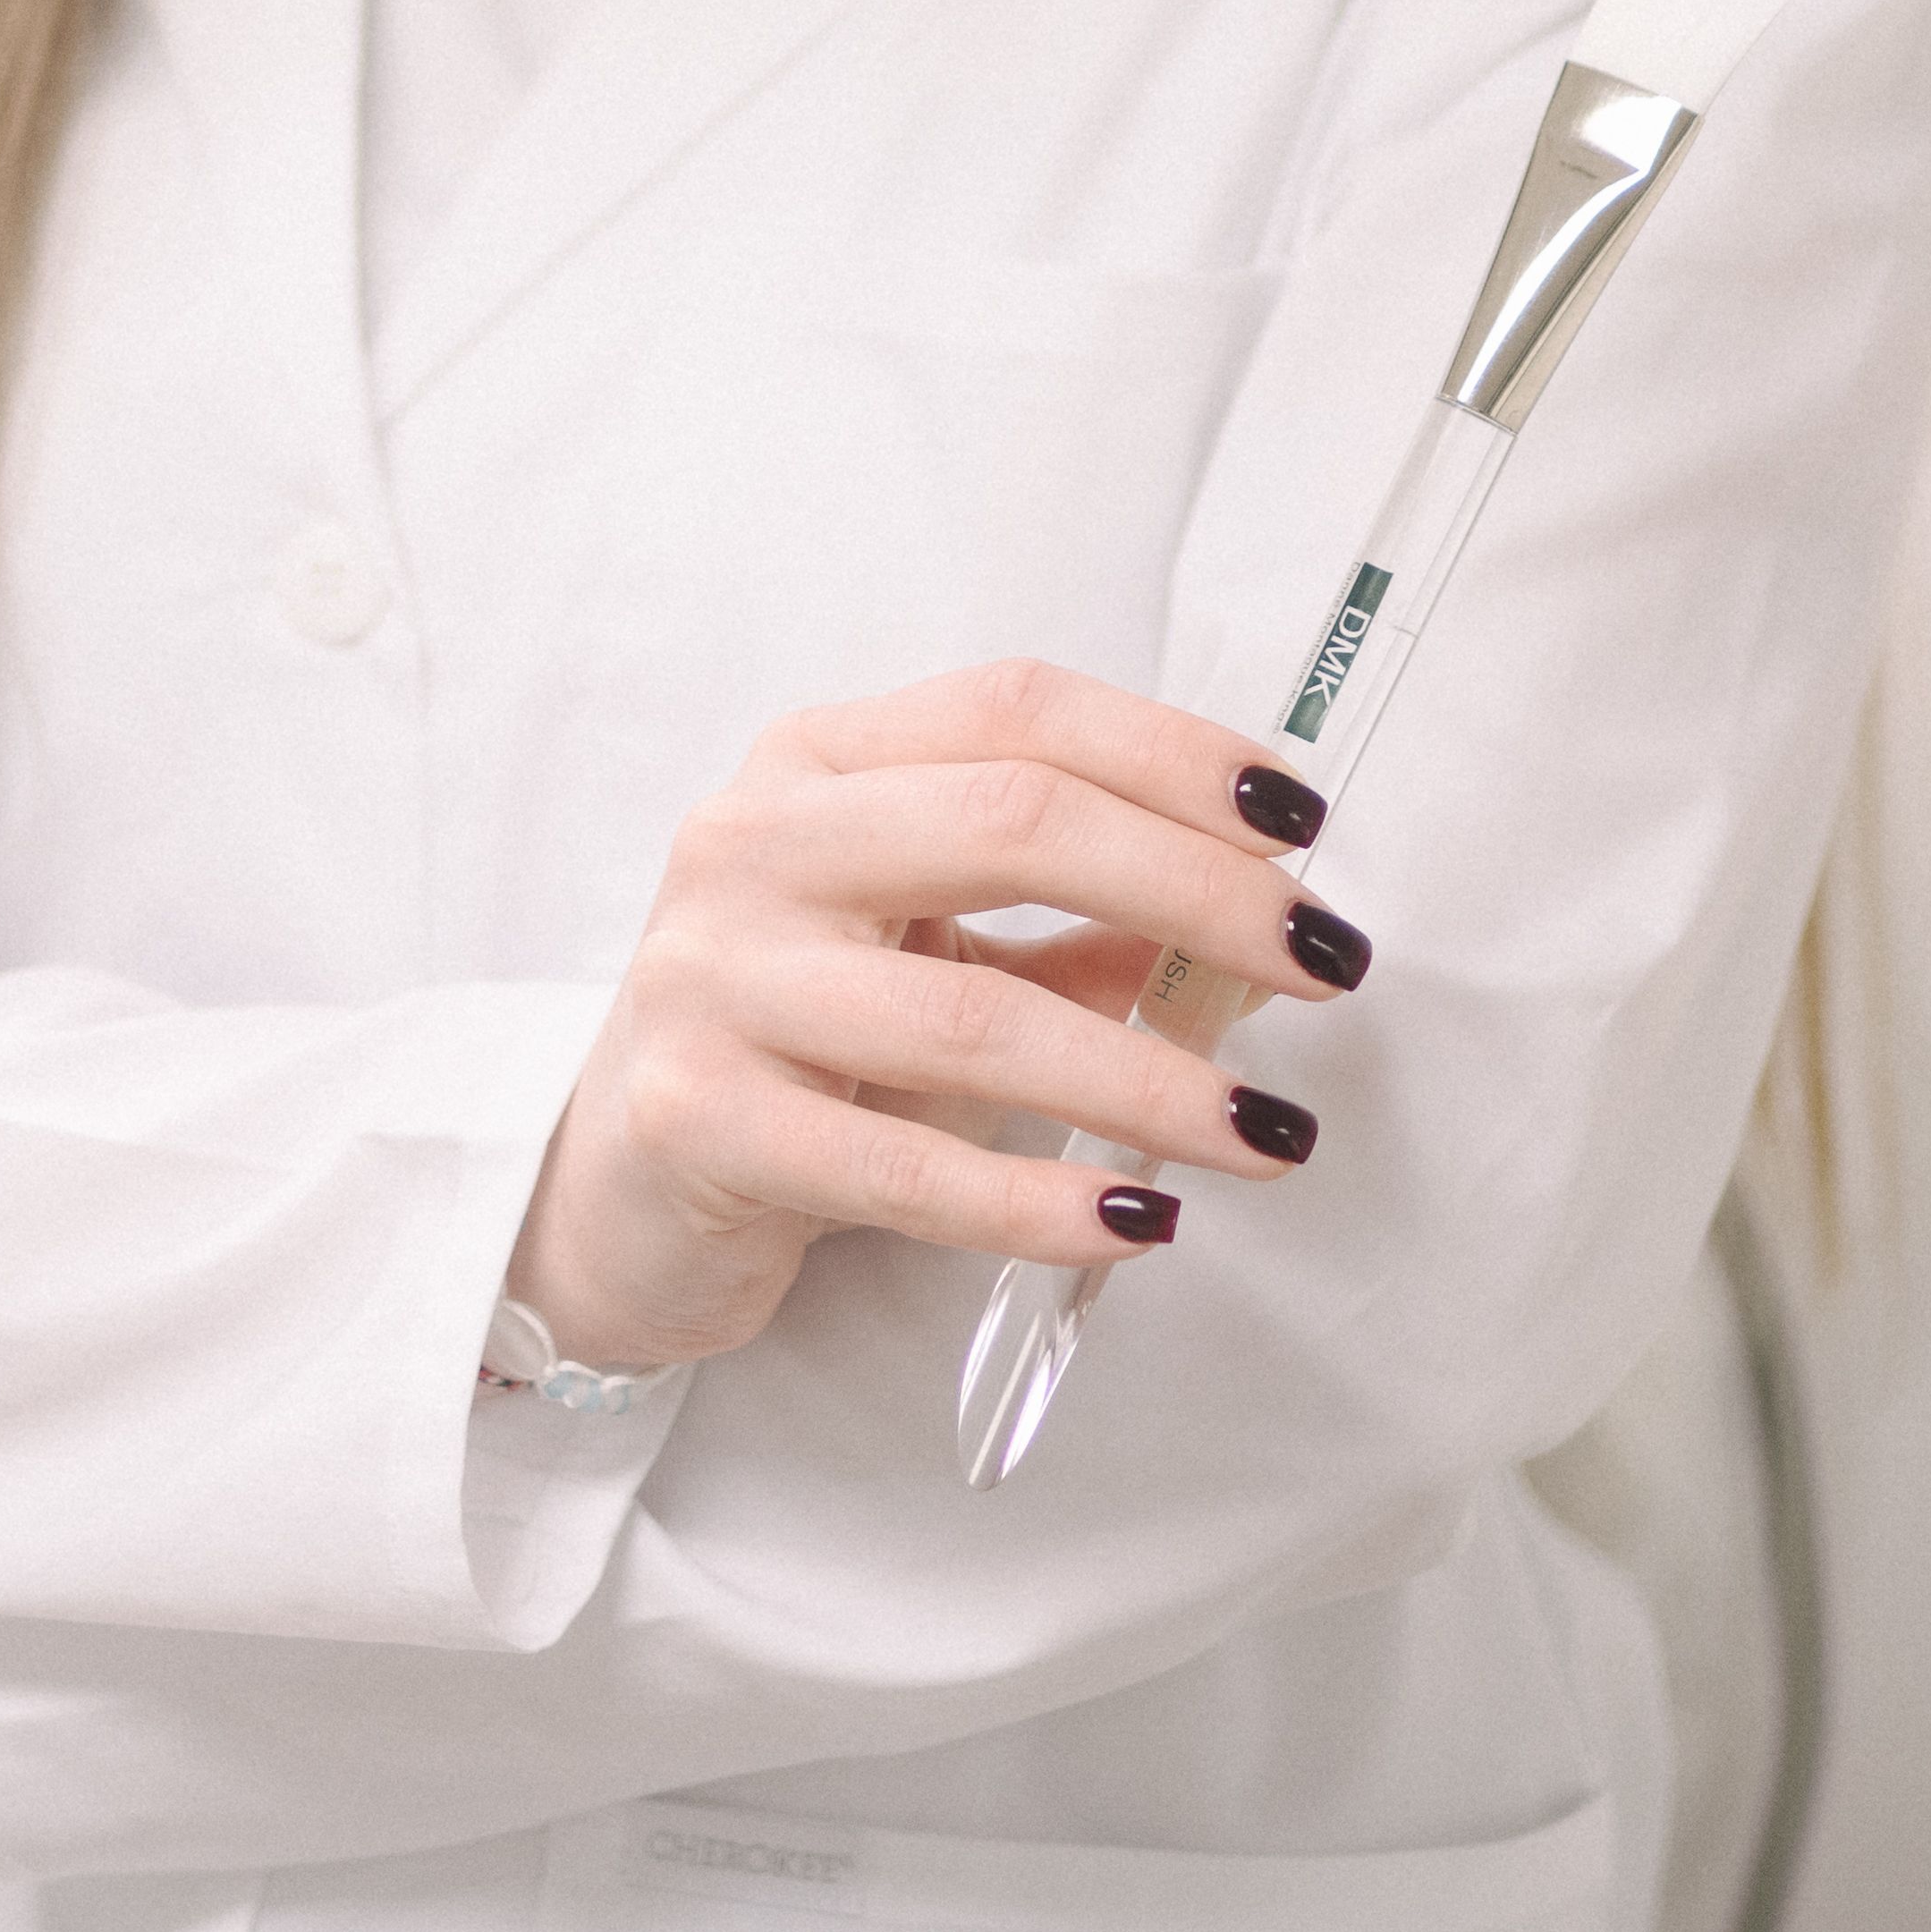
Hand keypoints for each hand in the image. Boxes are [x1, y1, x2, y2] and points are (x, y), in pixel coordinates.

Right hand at [504, 655, 1362, 1372]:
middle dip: (1197, 888)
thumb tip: (1257, 918)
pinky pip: (901, 1170)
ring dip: (1148, 1078)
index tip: (1300, 821)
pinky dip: (1039, 1202)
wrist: (606, 1185)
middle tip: (1323, 958)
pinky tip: (1138, 1219)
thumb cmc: (794, 1043)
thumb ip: (1072, 922)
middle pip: (1007, 822)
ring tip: (1266, 1133)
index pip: (1014, 712)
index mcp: (816, 766)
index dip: (1171, 752)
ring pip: (971, 1017)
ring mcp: (716, 980)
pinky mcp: (699, 1121)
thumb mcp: (925, 948)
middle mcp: (754, 845)